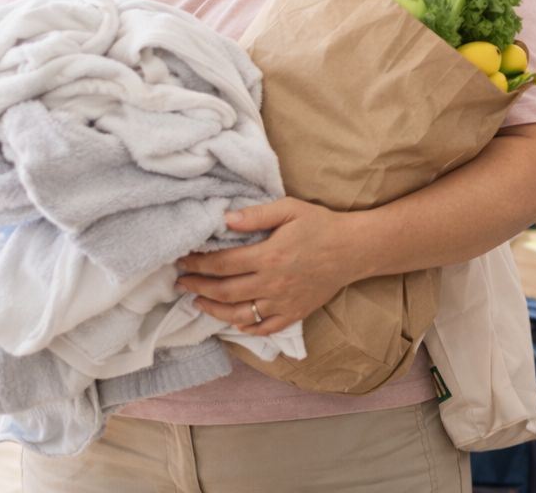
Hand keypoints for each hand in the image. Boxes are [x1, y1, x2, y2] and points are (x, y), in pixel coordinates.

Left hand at [175, 198, 362, 337]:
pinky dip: (246, 327)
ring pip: (239, 314)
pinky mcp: (295, 312)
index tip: (183, 260)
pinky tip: (233, 321)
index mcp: (269, 255)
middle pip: (224, 292)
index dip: (198, 263)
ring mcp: (284, 301)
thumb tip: (224, 219)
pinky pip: (266, 327)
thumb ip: (257, 214)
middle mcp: (273, 282)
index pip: (222, 264)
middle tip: (180, 282)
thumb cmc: (322, 225)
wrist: (355, 249)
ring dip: (213, 310)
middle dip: (197, 287)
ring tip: (197, 302)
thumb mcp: (291, 209)